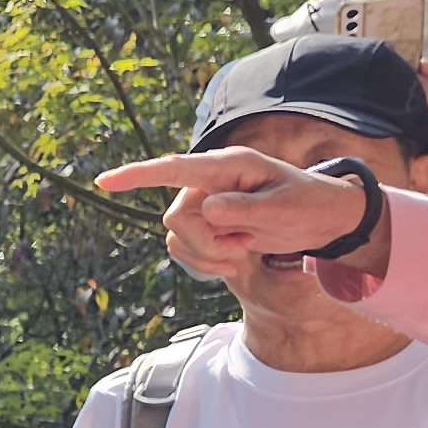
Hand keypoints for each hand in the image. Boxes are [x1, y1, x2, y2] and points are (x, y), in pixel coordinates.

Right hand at [97, 148, 391, 280]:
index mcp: (229, 166)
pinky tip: (235, 256)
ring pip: (176, 238)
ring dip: (208, 255)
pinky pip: (183, 249)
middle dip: (204, 244)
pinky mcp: (206, 224)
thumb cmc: (309, 204)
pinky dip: (206, 261)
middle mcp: (209, 182)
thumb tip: (206, 209)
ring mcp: (204, 203)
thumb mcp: (285, 209)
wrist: (323, 219)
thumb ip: (245, 209)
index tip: (104, 182)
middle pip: (176, 218)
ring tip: (243, 250)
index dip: (138, 176)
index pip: (176, 168)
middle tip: (241, 248)